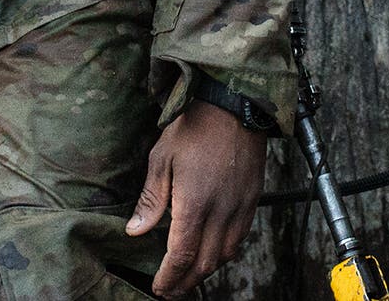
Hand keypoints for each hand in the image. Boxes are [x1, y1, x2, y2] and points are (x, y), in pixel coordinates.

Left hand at [126, 100, 266, 297]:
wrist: (236, 105)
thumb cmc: (195, 127)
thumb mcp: (162, 158)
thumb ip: (151, 199)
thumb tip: (135, 231)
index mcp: (195, 204)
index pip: (181, 255)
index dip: (169, 277)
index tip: (158, 287)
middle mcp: (221, 212)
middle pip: (204, 263)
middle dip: (186, 283)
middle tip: (170, 291)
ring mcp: (240, 207)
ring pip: (224, 255)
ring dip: (205, 271)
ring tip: (188, 277)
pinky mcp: (252, 200)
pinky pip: (240, 238)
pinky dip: (224, 253)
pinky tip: (212, 252)